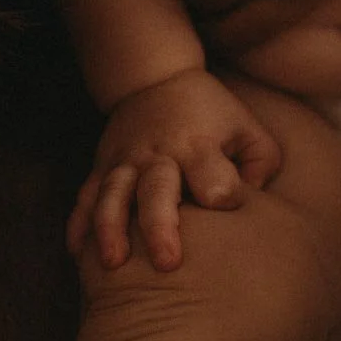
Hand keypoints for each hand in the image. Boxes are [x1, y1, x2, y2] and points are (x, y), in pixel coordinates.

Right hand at [67, 70, 280, 272]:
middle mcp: (159, 154)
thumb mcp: (248, 129)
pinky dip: (80, 224)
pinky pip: (86, 196)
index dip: (223, 193)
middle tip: (167, 263)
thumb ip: (261, 167)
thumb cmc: (212, 114)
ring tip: (113, 263)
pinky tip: (79, 253)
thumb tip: (255, 209)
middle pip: (156, 190)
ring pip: (113, 195)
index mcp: (199, 145)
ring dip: (111, 228)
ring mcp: (125, 160)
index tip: (227, 204)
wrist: (156, 78)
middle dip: (160, 225)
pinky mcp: (102, 166)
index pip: (213, 176)